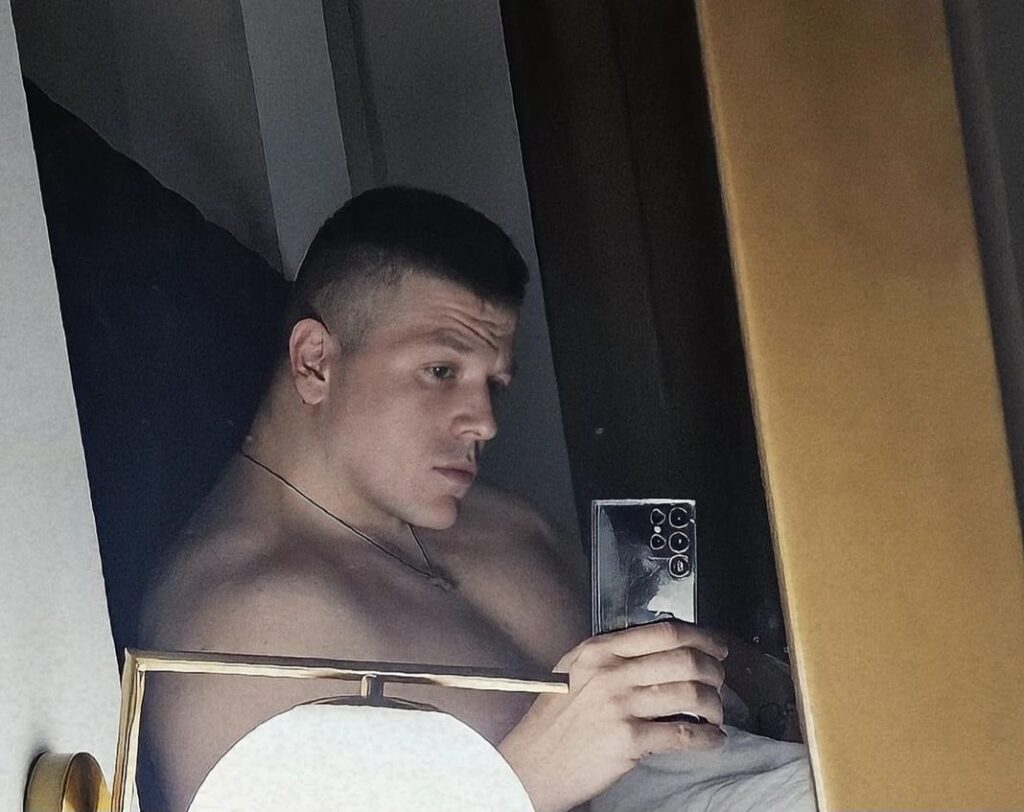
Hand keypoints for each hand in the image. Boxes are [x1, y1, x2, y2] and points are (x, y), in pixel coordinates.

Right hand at [498, 621, 727, 811]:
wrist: (532, 764)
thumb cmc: (554, 721)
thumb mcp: (574, 672)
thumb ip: (612, 655)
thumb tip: (663, 648)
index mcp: (599, 650)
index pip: (664, 632)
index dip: (701, 637)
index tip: (717, 646)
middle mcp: (610, 673)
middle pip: (684, 660)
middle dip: (714, 671)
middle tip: (720, 682)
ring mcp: (620, 706)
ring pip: (690, 694)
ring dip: (714, 706)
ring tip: (715, 714)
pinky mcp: (628, 740)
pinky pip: (684, 734)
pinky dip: (708, 738)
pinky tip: (712, 739)